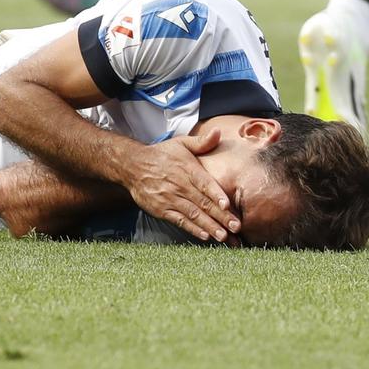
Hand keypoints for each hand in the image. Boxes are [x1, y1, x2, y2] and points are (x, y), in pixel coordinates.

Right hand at [119, 128, 236, 242]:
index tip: (227, 205)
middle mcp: (179, 185)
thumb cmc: (162, 155)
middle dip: (220, 217)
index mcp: (187, 169)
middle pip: (203, 203)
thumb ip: (202, 142)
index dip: (216, 194)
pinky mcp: (162, 209)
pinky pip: (179, 221)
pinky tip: (204, 236)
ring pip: (193, 215)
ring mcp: (170, 199)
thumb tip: (219, 132)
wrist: (133, 165)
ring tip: (223, 236)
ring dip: (209, 226)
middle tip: (236, 227)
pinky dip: (192, 229)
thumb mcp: (181, 143)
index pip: (204, 183)